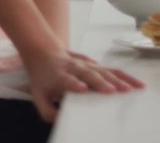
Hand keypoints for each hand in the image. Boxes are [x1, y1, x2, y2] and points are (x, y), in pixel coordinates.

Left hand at [26, 50, 142, 121]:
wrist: (42, 53)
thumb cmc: (43, 78)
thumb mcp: (38, 94)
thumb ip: (47, 110)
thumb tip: (62, 120)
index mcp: (59, 76)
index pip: (67, 80)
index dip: (74, 84)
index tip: (82, 88)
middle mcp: (73, 68)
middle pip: (88, 74)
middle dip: (100, 82)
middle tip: (113, 91)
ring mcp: (86, 65)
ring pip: (103, 71)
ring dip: (116, 80)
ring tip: (129, 89)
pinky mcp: (96, 65)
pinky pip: (112, 70)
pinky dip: (125, 76)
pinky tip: (136, 84)